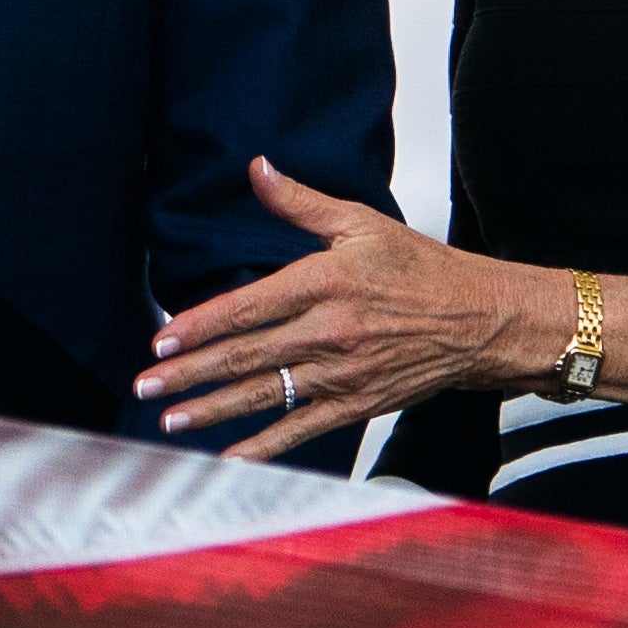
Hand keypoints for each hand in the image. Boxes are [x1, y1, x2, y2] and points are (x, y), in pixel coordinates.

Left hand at [135, 159, 538, 464]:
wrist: (482, 321)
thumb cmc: (424, 270)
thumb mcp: (361, 224)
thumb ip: (301, 202)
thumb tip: (258, 168)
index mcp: (325, 282)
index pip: (247, 308)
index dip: (199, 327)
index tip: (161, 341)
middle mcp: (329, 331)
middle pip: (245, 357)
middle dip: (189, 375)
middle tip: (145, 386)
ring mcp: (342, 373)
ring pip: (264, 396)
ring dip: (212, 410)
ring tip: (171, 420)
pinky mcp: (356, 404)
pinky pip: (300, 430)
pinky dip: (263, 447)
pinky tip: (228, 458)